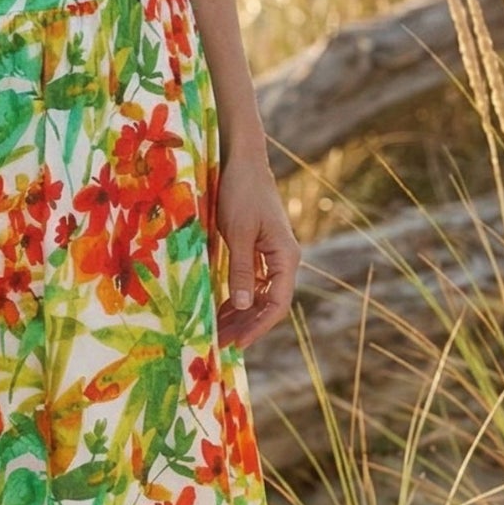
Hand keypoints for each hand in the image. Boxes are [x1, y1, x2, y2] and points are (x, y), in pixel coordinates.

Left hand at [212, 145, 299, 351]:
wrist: (242, 160)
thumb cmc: (241, 192)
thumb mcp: (238, 233)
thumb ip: (242, 270)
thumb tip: (245, 306)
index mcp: (285, 257)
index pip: (277, 304)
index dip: (258, 327)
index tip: (237, 344)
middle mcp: (283, 259)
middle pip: (269, 302)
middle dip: (246, 324)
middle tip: (220, 343)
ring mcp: (272, 253)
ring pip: (260, 293)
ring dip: (241, 312)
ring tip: (218, 330)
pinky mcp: (259, 246)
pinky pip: (252, 280)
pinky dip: (238, 295)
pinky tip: (221, 306)